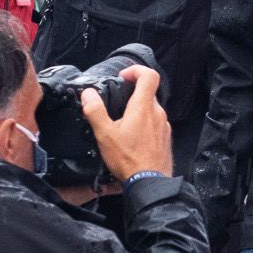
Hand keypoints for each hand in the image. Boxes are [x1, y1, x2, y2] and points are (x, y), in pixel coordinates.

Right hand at [81, 65, 173, 180]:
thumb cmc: (129, 160)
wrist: (149, 182)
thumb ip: (95, 111)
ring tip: (122, 122)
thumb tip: (88, 94)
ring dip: (137, 109)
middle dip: (132, 93)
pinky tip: (132, 137)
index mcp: (143, 107)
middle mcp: (157, 113)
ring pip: (151, 108)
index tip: (124, 76)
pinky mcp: (165, 137)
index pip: (149, 75)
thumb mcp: (105, 134)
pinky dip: (144, 124)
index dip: (136, 70)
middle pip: (148, 92)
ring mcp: (163, 125)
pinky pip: (155, 123)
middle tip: (117, 101)